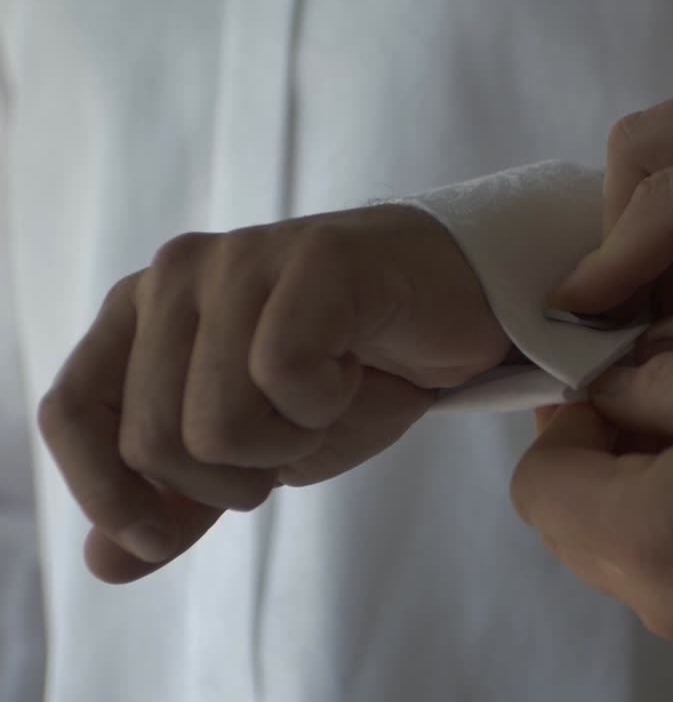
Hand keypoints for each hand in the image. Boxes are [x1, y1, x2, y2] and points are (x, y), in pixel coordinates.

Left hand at [38, 205, 508, 582]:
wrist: (452, 312)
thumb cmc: (354, 372)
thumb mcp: (258, 452)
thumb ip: (182, 499)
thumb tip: (105, 562)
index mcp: (143, 314)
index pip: (71, 411)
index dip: (105, 491)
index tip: (162, 537)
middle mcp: (176, 276)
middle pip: (153, 442)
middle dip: (236, 478)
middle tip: (296, 434)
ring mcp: (241, 261)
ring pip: (215, 426)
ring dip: (290, 442)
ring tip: (328, 397)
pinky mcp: (311, 260)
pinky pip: (283, 376)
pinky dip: (329, 402)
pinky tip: (357, 367)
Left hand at [512, 346, 672, 647]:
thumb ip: (655, 378)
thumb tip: (606, 387)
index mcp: (641, 533)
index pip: (537, 483)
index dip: (563, 421)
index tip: (615, 382)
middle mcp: (649, 592)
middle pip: (564, 520)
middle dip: (590, 450)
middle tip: (651, 396)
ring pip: (609, 544)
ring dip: (627, 482)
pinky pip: (658, 565)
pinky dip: (664, 514)